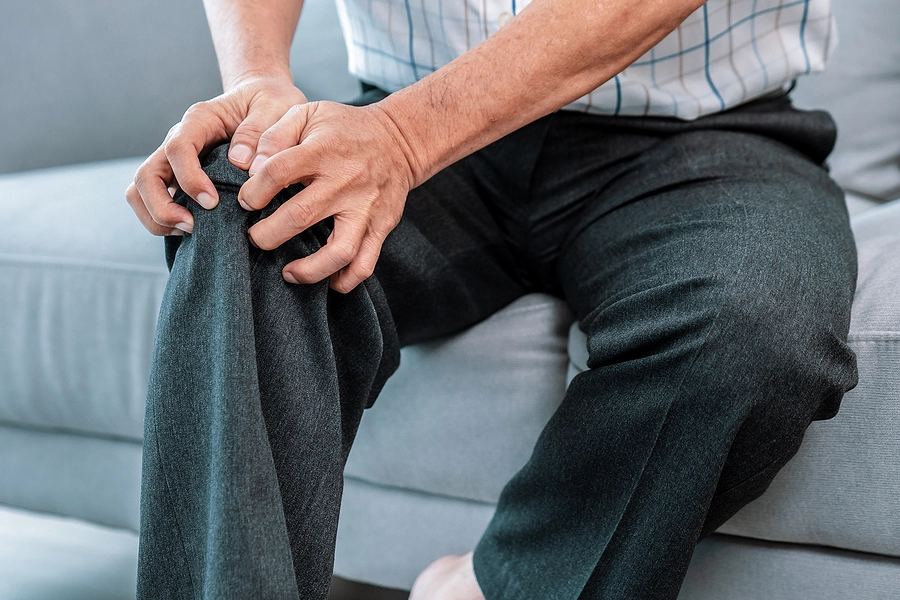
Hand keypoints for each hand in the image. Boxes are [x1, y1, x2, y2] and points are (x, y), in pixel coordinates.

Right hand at [125, 76, 306, 234]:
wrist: (266, 103)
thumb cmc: (270, 105)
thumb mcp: (275, 107)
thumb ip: (259, 130)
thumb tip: (239, 162)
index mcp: (200, 119)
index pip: (178, 148)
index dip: (189, 178)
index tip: (212, 202)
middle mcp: (179, 139)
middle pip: (146, 174)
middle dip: (162, 206)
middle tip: (193, 226)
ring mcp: (175, 161)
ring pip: (140, 190)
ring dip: (157, 217)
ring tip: (190, 232)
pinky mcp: (179, 178)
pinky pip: (154, 200)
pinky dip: (164, 221)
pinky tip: (194, 231)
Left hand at [238, 100, 416, 292]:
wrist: (399, 141)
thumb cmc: (345, 130)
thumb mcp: (308, 113)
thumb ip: (273, 135)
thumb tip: (249, 167)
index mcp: (323, 150)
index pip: (277, 173)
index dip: (253, 192)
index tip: (246, 202)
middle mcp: (346, 182)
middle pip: (300, 216)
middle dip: (267, 234)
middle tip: (255, 237)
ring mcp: (365, 208)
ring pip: (338, 251)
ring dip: (308, 269)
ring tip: (288, 273)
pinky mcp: (381, 227)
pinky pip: (364, 264)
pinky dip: (345, 280)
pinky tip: (326, 281)